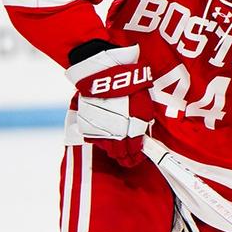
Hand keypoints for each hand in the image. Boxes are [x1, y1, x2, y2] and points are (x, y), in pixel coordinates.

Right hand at [68, 43, 154, 167]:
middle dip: (125, 157)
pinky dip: (102, 139)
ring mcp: (100, 131)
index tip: (137, 157)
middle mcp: (116, 133)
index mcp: (132, 129)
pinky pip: (96, 140)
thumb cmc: (128, 86)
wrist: (103, 74)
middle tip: (128, 157)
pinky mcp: (87, 126)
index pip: (134, 153)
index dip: (136, 157)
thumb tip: (140, 139)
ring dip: (114, 149)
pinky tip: (107, 134)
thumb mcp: (143, 106)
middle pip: (120, 156)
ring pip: (107, 149)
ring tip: (118, 145)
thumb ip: (142, 126)